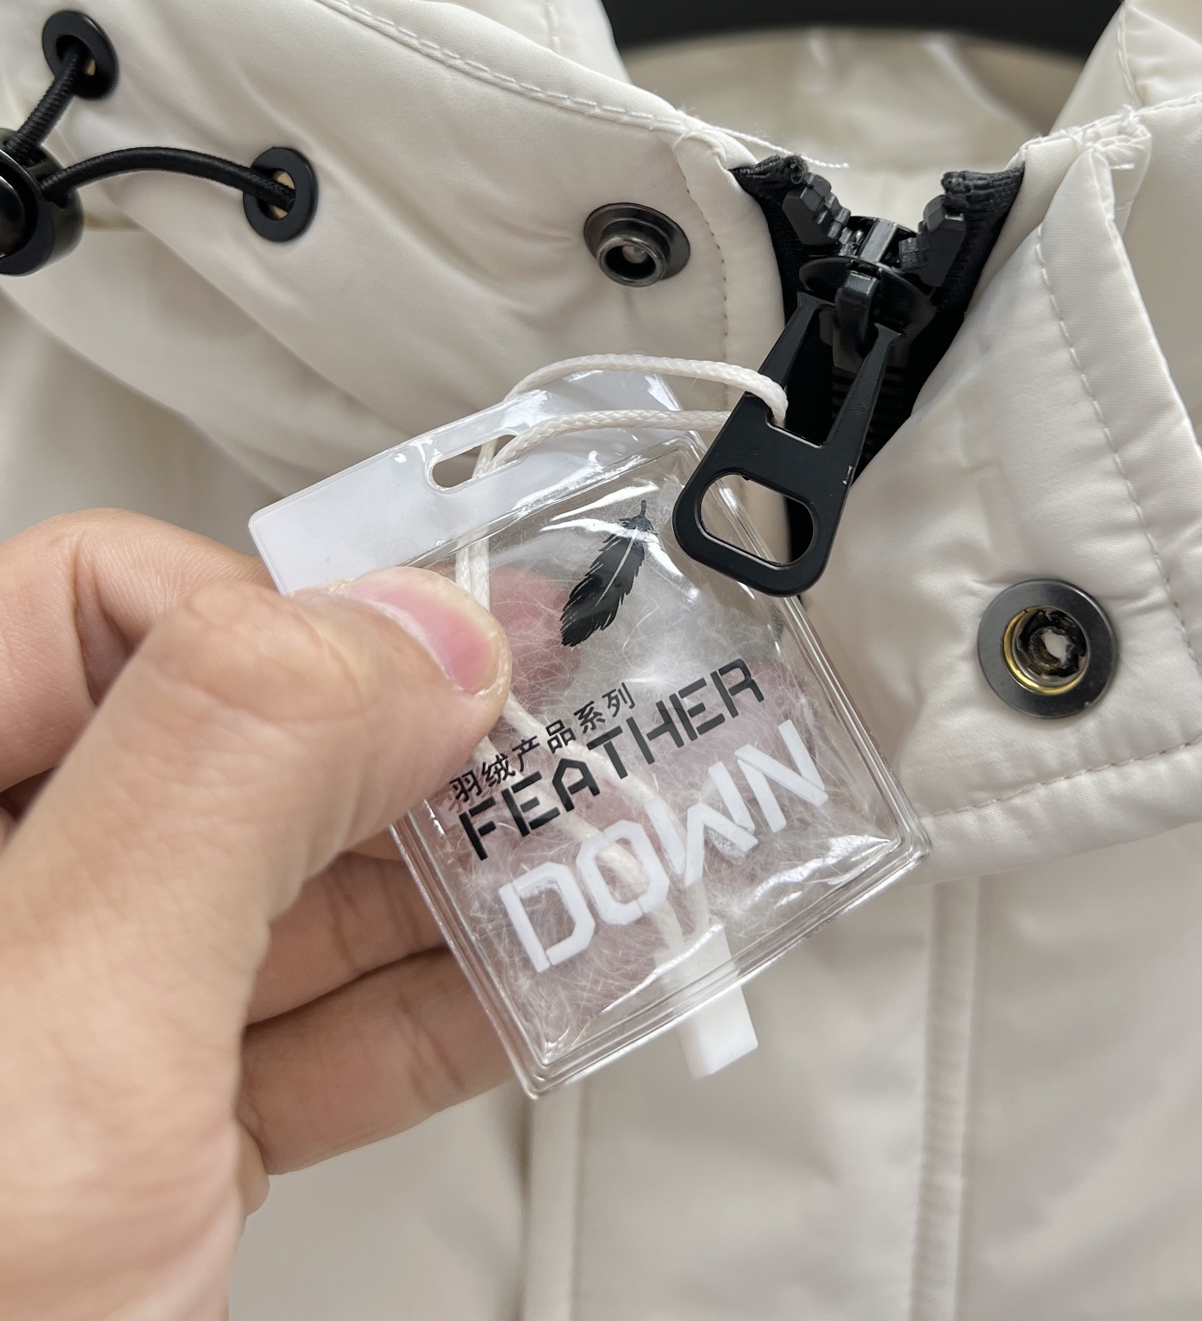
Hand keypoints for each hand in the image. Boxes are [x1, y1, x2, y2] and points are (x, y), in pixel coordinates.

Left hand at [0, 510, 511, 1320]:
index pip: (99, 601)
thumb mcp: (50, 1039)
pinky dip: (422, 1006)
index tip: (445, 689)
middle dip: (409, 752)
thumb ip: (231, 781)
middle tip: (570, 747)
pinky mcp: (113, 1150)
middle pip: (216, 740)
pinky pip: (287, 1033)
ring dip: (448, 878)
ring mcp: (40, 1029)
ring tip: (596, 855)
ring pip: (271, 889)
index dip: (280, 628)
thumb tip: (409, 625)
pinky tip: (531, 976)